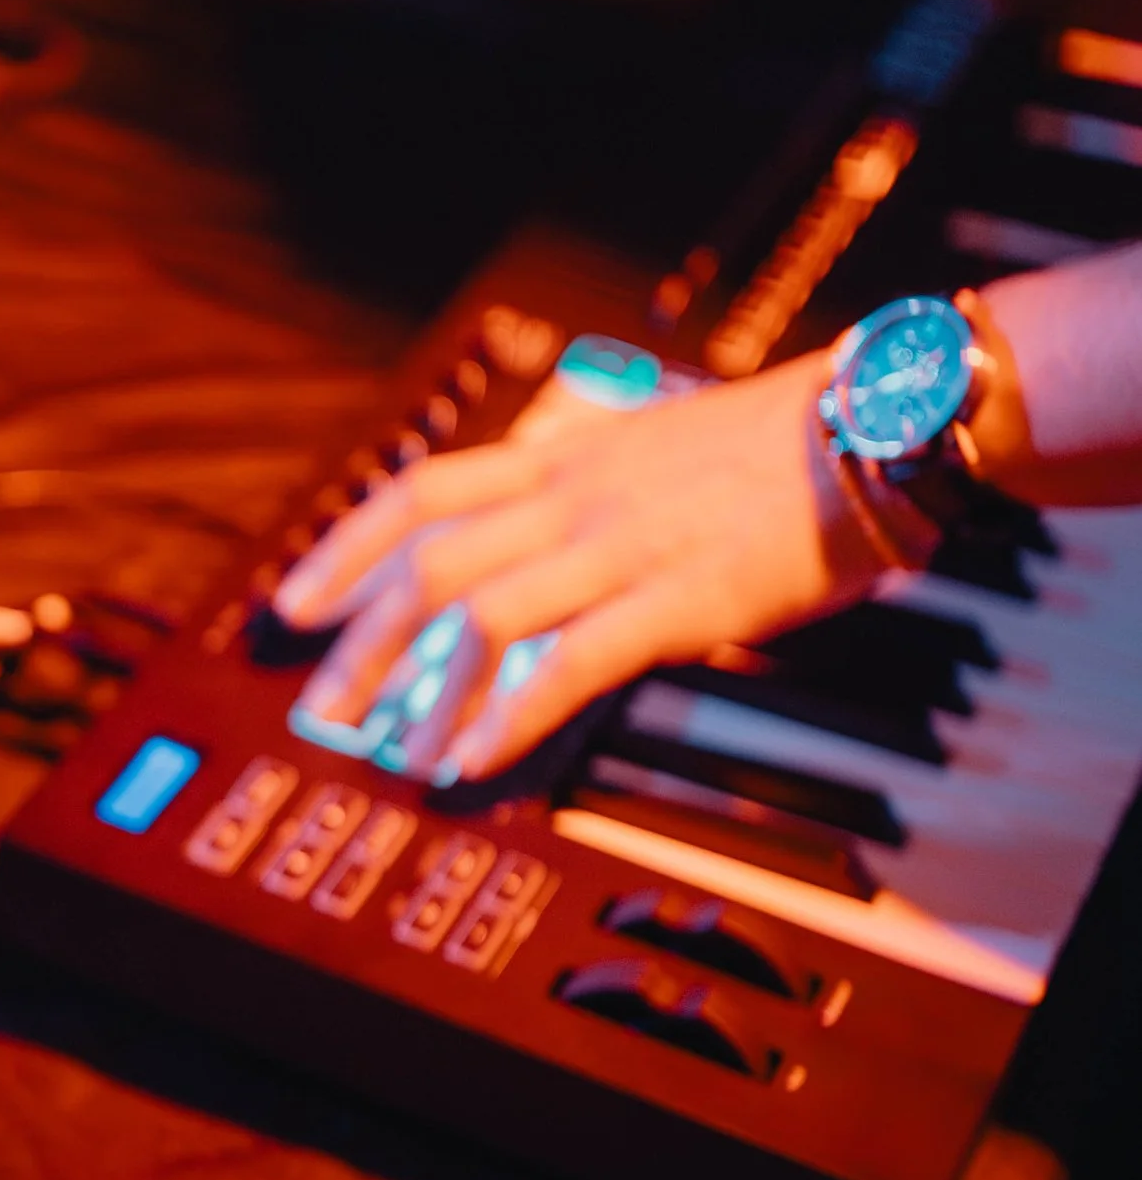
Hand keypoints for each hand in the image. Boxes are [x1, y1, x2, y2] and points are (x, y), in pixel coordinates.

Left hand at [270, 348, 882, 779]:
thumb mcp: (657, 447)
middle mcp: (576, 496)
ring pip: (482, 616)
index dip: (347, 547)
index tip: (300, 600)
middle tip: (330, 703)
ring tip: (405, 750)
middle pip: (429, 562)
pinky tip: (482, 754)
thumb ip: (588, 493)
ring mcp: (621, 547)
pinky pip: (568, 662)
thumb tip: (537, 541)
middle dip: (364, 640)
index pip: (423, 491)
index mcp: (567, 456)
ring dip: (427, 693)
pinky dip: (512, 714)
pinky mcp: (677, 600)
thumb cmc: (783, 445)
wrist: (879, 425)